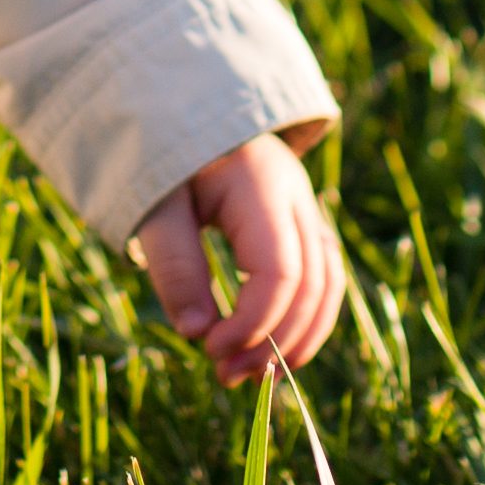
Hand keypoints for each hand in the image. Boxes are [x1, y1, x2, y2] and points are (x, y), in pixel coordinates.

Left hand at [131, 129, 345, 388]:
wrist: (180, 106)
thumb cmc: (163, 155)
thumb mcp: (155, 205)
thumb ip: (175, 266)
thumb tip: (197, 335)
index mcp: (260, 184)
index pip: (279, 273)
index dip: (253, 324)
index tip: (210, 351)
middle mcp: (296, 196)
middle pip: (313, 285)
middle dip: (276, 341)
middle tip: (228, 376)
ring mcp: (306, 208)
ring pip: (329, 285)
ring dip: (299, 338)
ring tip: (257, 378)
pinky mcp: (303, 224)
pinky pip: (322, 279)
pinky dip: (305, 320)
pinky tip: (274, 350)